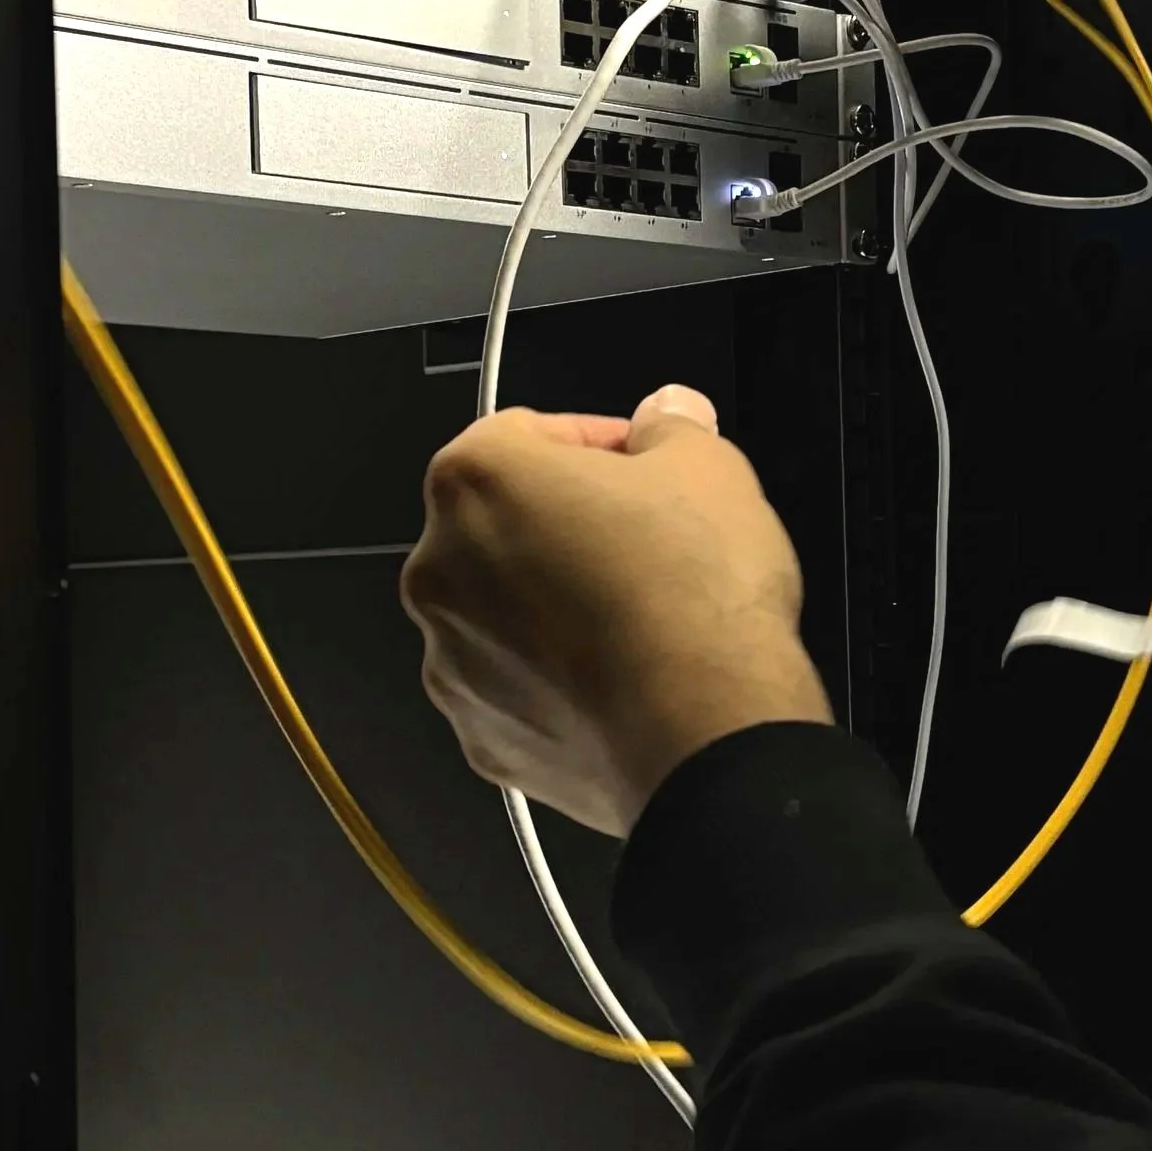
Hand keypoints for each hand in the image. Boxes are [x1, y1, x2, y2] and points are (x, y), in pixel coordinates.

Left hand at [401, 386, 832, 836]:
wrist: (704, 734)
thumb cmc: (695, 598)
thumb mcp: (710, 468)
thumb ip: (672, 427)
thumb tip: (668, 415)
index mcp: (477, 482)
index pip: (523, 433)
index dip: (593, 443)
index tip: (638, 462)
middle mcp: (440, 570)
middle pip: (500, 526)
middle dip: (564, 526)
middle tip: (642, 541)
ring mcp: (452, 662)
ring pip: (500, 612)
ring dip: (551, 606)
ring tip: (635, 619)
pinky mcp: (479, 735)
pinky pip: (513, 690)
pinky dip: (553, 682)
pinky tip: (619, 679)